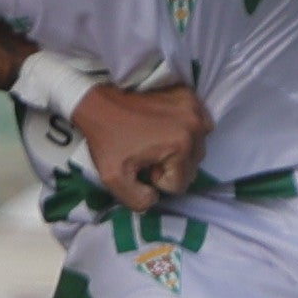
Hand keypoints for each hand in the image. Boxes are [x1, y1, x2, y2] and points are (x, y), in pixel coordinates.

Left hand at [72, 78, 210, 211]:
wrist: (97, 101)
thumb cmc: (106, 139)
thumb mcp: (114, 179)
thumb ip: (139, 201)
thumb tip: (156, 198)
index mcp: (181, 146)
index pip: (180, 184)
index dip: (157, 180)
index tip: (141, 165)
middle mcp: (195, 126)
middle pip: (191, 166)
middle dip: (170, 167)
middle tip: (146, 155)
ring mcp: (194, 108)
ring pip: (197, 148)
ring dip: (179, 152)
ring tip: (154, 142)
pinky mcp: (190, 95)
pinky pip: (199, 125)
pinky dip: (186, 131)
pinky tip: (164, 128)